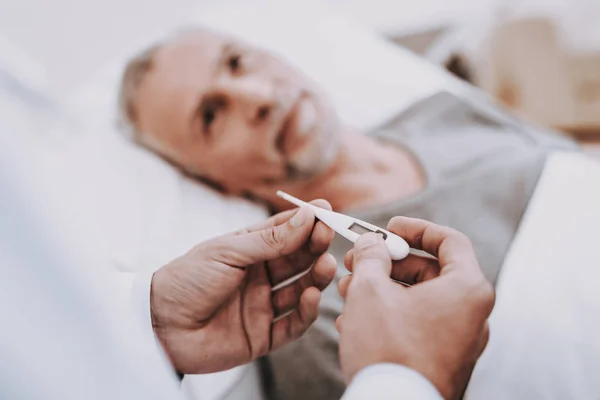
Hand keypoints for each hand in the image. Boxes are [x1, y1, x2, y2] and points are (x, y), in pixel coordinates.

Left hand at [151, 200, 335, 373]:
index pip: (284, 233)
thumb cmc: (186, 280)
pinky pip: (291, 325)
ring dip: (315, 277)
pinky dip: (305, 311)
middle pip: (296, 261)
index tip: (325, 210)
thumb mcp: (228, 252)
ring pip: (299, 290)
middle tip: (329, 235)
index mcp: (248, 252)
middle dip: (314, 247)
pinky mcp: (261, 336)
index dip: (305, 222)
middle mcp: (258, 277)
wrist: (157, 326)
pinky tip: (312, 296)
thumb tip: (305, 216)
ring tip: (326, 264)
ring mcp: (261, 306)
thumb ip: (269, 240)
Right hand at [337, 217, 494, 399]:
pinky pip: (418, 325)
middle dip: (388, 264)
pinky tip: (357, 318)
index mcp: (467, 290)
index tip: (389, 228)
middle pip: (430, 271)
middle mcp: (473, 315)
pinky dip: (391, 314)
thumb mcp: (370, 290)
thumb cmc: (387, 350)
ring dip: (383, 289)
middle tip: (358, 260)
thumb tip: (371, 244)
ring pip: (419, 299)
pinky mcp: (444, 360)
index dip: (416, 229)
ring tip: (347, 290)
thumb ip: (371, 257)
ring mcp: (460, 341)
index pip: (450, 241)